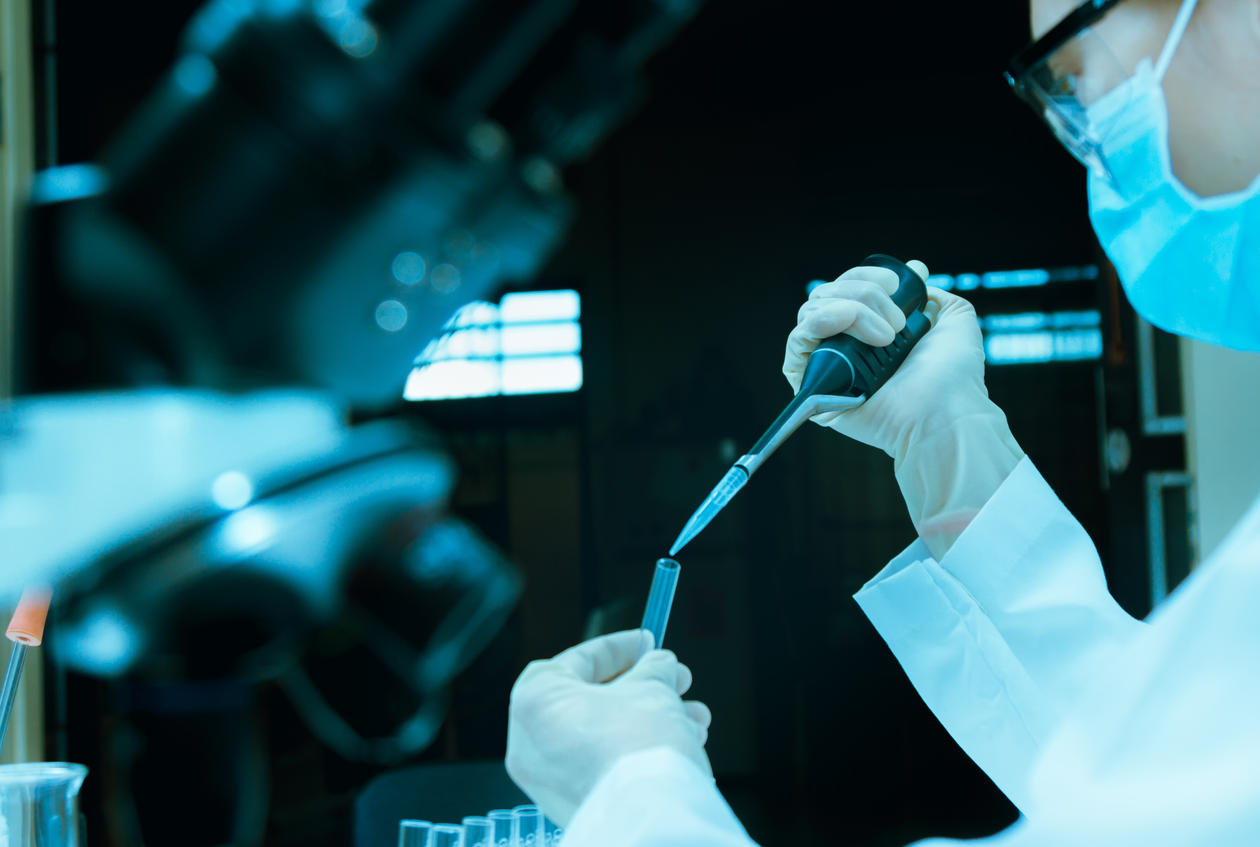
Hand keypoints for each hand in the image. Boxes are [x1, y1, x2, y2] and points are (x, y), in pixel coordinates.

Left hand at [506, 631, 712, 825]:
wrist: (649, 816)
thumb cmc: (639, 746)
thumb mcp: (652, 688)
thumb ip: (652, 669)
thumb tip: (659, 665)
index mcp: (535, 701)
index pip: (578, 660)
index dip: (621, 647)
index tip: (647, 642)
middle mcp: (530, 743)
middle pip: (595, 700)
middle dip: (645, 689)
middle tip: (677, 681)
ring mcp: (548, 780)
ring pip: (604, 735)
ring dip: (652, 720)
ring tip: (694, 718)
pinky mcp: (573, 805)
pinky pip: (604, 766)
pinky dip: (638, 751)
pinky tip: (681, 744)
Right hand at [782, 259, 1023, 557]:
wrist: (943, 410)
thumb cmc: (952, 376)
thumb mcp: (956, 319)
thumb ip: (934, 294)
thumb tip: (913, 273)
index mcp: (874, 330)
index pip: (849, 288)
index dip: (867, 277)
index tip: (894, 285)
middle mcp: (847, 346)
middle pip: (827, 294)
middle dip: (863, 292)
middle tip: (897, 322)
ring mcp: (827, 363)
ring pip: (811, 311)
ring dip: (850, 310)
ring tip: (885, 337)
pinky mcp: (811, 382)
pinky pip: (796, 341)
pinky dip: (821, 322)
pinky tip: (851, 330)